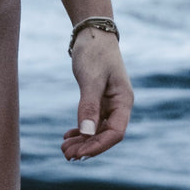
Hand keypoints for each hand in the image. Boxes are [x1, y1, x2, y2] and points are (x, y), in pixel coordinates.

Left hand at [62, 29, 132, 160]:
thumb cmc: (94, 52)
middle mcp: (119, 105)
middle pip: (106, 134)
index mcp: (124, 101)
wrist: (92, 32)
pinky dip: (81, 129)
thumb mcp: (90, 79)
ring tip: (65, 149)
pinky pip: (92, 120)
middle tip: (67, 156)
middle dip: (88, 147)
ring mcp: (110, 102)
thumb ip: (89, 105)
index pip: (115, 133)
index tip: (79, 154)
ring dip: (83, 140)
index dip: (98, 146)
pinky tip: (69, 135)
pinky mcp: (99, 98)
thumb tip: (87, 133)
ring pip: (98, 129)